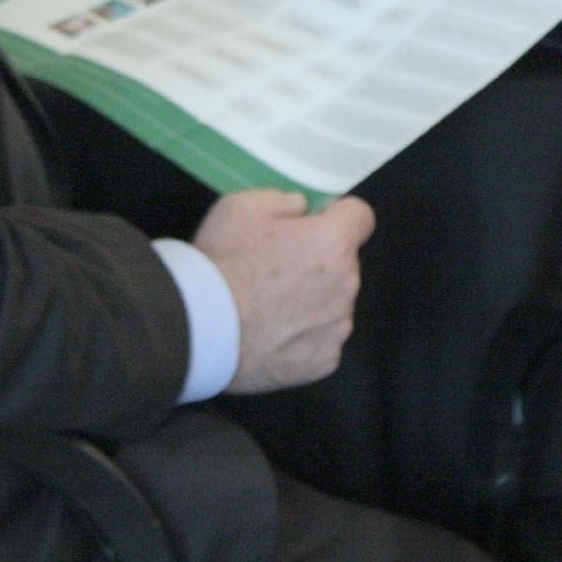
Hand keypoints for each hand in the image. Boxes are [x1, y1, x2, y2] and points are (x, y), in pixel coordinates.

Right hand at [193, 189, 375, 394]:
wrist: (201, 328)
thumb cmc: (223, 262)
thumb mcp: (241, 206)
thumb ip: (284, 199)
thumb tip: (302, 207)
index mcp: (333, 242)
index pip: (361, 216)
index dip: (337, 216)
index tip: (313, 225)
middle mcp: (347, 284)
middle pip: (343, 263)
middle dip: (318, 261)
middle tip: (275, 268)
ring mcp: (338, 327)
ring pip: (334, 304)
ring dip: (312, 300)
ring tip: (268, 307)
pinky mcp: (325, 361)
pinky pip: (322, 340)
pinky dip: (303, 337)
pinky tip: (271, 334)